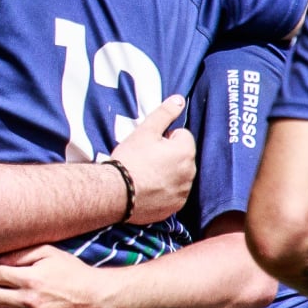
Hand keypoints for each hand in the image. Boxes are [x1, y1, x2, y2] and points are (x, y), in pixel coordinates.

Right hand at [108, 94, 194, 222]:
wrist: (117, 193)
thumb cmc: (130, 159)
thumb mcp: (145, 131)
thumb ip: (165, 113)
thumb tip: (179, 100)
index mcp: (186, 151)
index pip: (182, 135)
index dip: (165, 137)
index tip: (149, 145)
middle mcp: (190, 173)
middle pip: (182, 157)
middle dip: (169, 156)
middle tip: (145, 159)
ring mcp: (183, 192)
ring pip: (178, 176)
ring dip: (168, 174)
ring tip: (144, 175)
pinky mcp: (174, 207)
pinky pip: (173, 194)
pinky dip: (164, 192)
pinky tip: (146, 190)